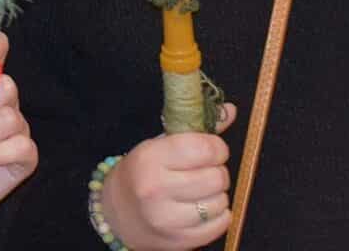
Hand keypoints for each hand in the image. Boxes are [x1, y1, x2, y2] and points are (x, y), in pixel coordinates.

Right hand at [100, 104, 236, 250]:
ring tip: (201, 189)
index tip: (213, 148)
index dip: (216, 146)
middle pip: (216, 177)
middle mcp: (157, 189)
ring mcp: (168, 219)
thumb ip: (196, 128)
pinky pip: (221, 224)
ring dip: (217, 193)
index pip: (202, 148)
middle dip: (217, 170)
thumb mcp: (160, 144)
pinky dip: (219, 214)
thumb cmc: (142, 171)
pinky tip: (202, 206)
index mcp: (151, 158)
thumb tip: (230, 110)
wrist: (117, 212)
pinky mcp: (180, 241)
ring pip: (221, 201)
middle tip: (205, 169)